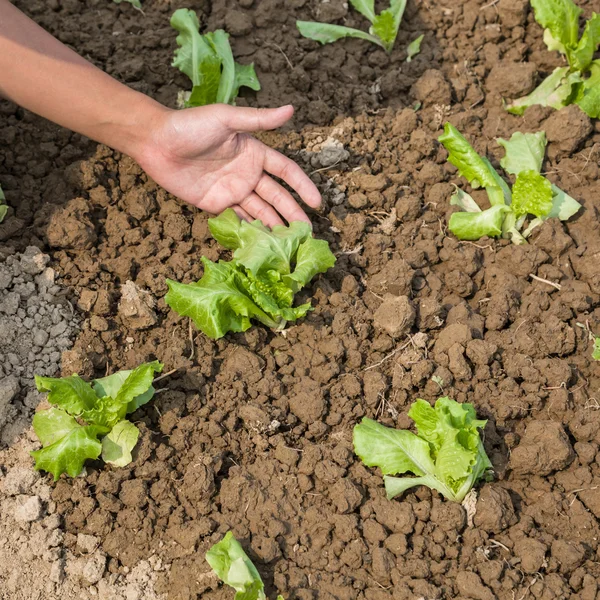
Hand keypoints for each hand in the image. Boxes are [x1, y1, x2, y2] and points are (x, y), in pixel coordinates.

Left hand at [134, 104, 320, 226]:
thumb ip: (258, 120)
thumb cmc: (190, 126)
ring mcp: (233, 191)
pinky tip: (266, 242)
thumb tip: (292, 109)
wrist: (156, 143)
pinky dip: (253, 230)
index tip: (317, 203)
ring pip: (261, 211)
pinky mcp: (217, 205)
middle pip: (277, 197)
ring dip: (276, 225)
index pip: (286, 172)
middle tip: (308, 232)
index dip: (302, 186)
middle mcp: (248, 174)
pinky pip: (239, 219)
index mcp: (254, 153)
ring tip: (290, 243)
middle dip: (293, 213)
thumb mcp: (226, 119)